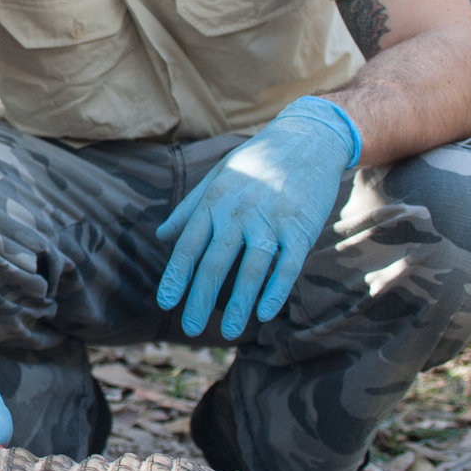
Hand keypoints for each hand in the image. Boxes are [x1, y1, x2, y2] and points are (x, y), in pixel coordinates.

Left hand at [155, 95, 359, 340]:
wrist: (308, 138)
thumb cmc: (257, 161)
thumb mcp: (217, 177)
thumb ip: (189, 208)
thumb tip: (162, 235)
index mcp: (214, 200)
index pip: (188, 245)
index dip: (176, 275)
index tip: (164, 302)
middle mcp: (238, 211)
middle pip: (215, 261)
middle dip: (200, 298)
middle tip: (190, 329)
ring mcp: (271, 218)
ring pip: (251, 267)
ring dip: (239, 303)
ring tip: (229, 331)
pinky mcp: (300, 226)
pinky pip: (287, 263)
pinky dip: (276, 289)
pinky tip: (265, 312)